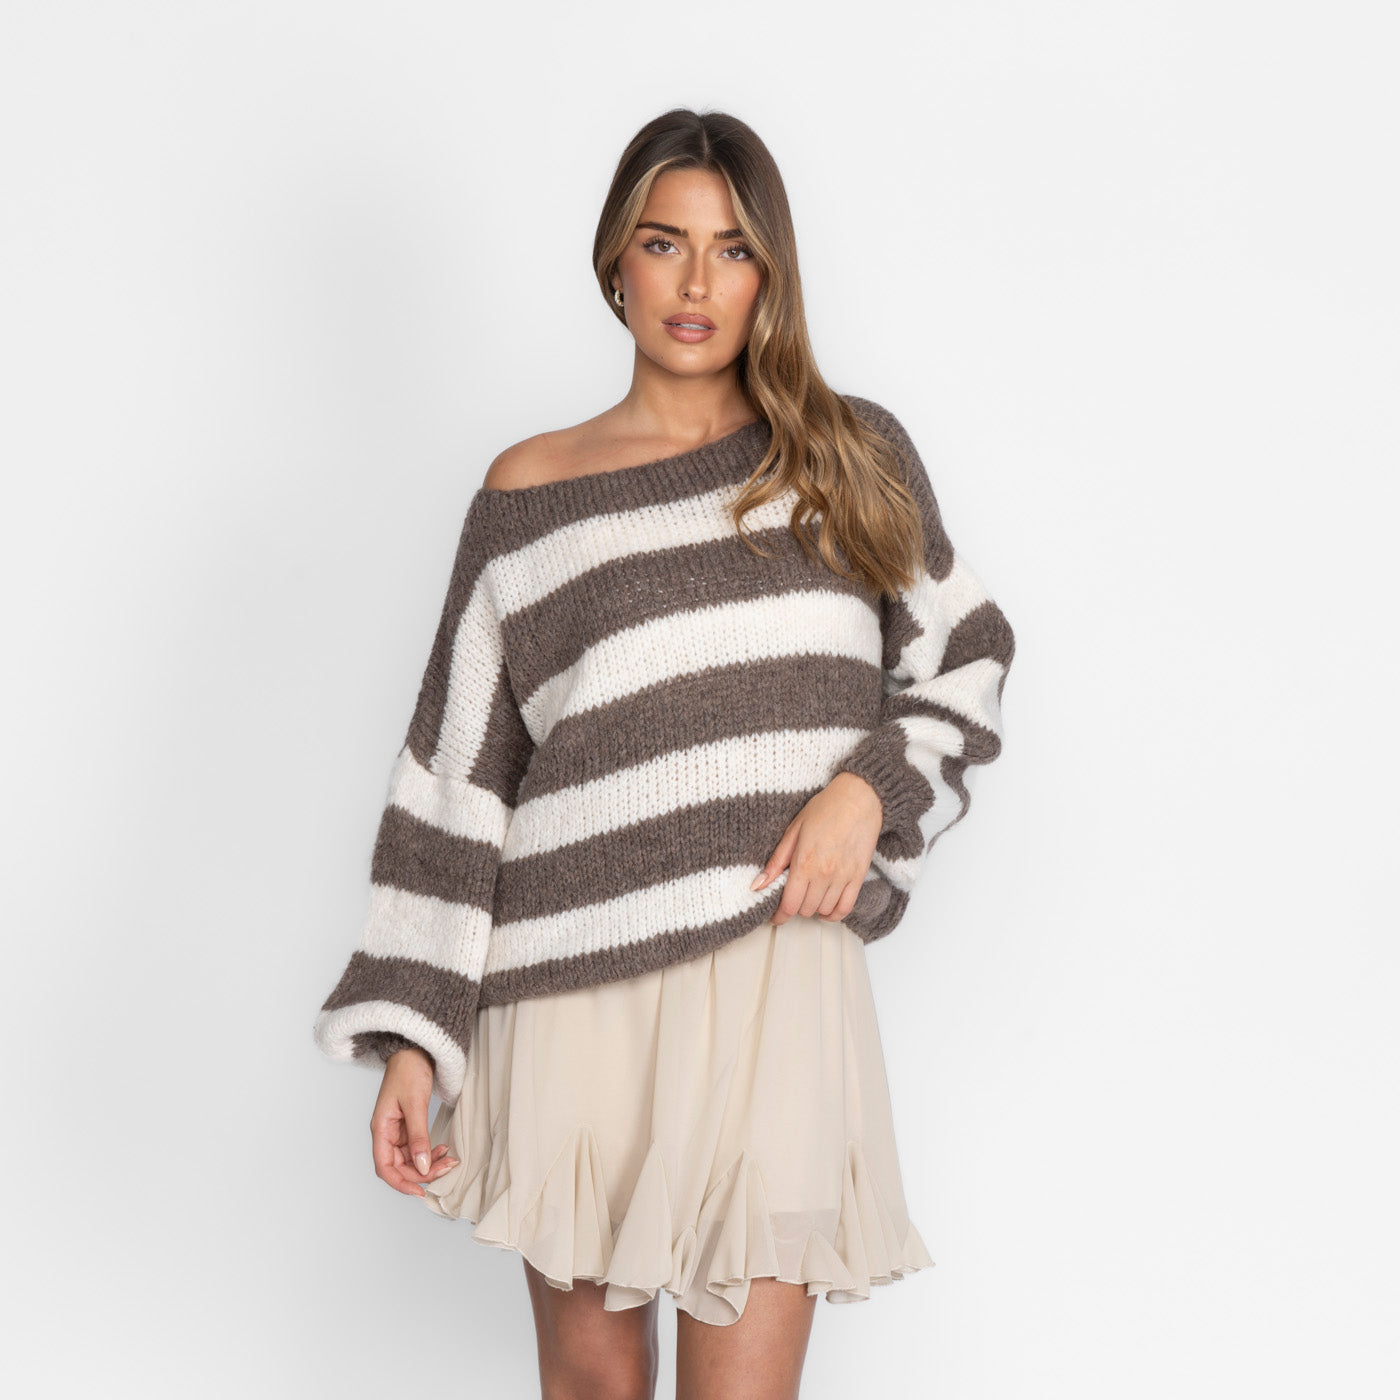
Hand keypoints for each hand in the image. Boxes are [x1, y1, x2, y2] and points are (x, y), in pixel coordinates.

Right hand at [370, 1046, 459, 1196]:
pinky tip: (443, 1150)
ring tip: (449, 1160)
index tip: (419, 1192)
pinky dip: (430, 1152)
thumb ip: (419, 1136)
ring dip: (428, 1164)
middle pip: (399, 1166)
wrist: (415, 1050)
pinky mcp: (408, 1125)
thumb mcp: (415, 1104)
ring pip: (411, 1159)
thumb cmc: (409, 1071)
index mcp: (380, 1129)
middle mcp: (386, 1133)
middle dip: (422, 1173)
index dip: (400, 1183)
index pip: (384, 1167)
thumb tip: (421, 1167)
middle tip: (446, 1169)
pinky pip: (417, 1148)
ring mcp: (397, 1130)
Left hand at [751, 772, 882, 924]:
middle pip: (805, 909)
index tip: (775, 917)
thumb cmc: (825, 809)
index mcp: (804, 863)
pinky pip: (845, 908)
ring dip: (813, 908)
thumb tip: (758, 885)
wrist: (859, 799)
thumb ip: (776, 861)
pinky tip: (826, 908)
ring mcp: (843, 878)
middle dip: (795, 907)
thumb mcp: (794, 830)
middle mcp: (824, 875)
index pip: (789, 904)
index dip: (779, 916)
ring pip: (824, 910)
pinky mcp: (858, 877)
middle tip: (792, 896)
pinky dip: (834, 914)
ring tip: (809, 896)